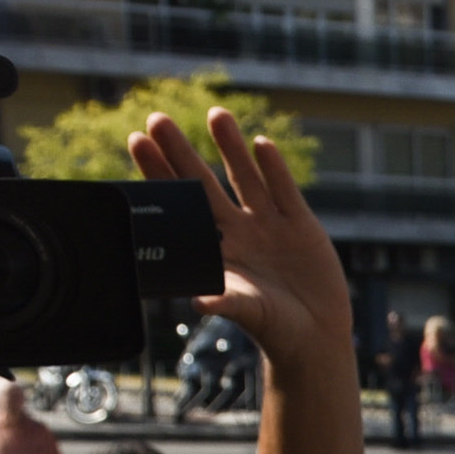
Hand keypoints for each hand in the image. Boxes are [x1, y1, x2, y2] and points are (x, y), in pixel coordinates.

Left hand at [130, 108, 351, 357]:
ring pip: (245, 178)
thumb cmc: (274, 330)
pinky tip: (261, 144)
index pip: (180, 204)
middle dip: (180, 151)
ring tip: (216, 114)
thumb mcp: (248, 313)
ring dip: (229, 147)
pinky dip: (274, 169)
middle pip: (203, 182)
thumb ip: (225, 301)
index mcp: (215, 250)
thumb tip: (198, 301)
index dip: (159, 173)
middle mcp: (238, 231)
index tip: (137, 142)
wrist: (317, 338)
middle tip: (156, 119)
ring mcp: (269, 226)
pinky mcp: (301, 226)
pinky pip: (284, 191)